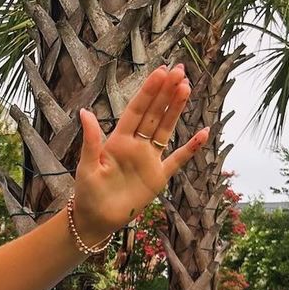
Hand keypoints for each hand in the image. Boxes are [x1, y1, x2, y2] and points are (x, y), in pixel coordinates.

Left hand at [73, 65, 208, 240]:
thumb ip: (91, 140)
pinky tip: (204, 133)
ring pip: (166, 129)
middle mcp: (136, 145)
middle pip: (154, 114)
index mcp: (118, 140)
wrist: (96, 219)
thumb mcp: (87, 166)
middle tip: (179, 70)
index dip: (149, 91)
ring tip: (187, 88)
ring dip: (176, 110)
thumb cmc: (87, 193)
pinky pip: (177, 160)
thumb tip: (84, 112)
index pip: (137, 110)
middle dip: (166, 92)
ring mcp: (148, 160)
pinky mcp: (158, 177)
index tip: (161, 72)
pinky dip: (190, 148)